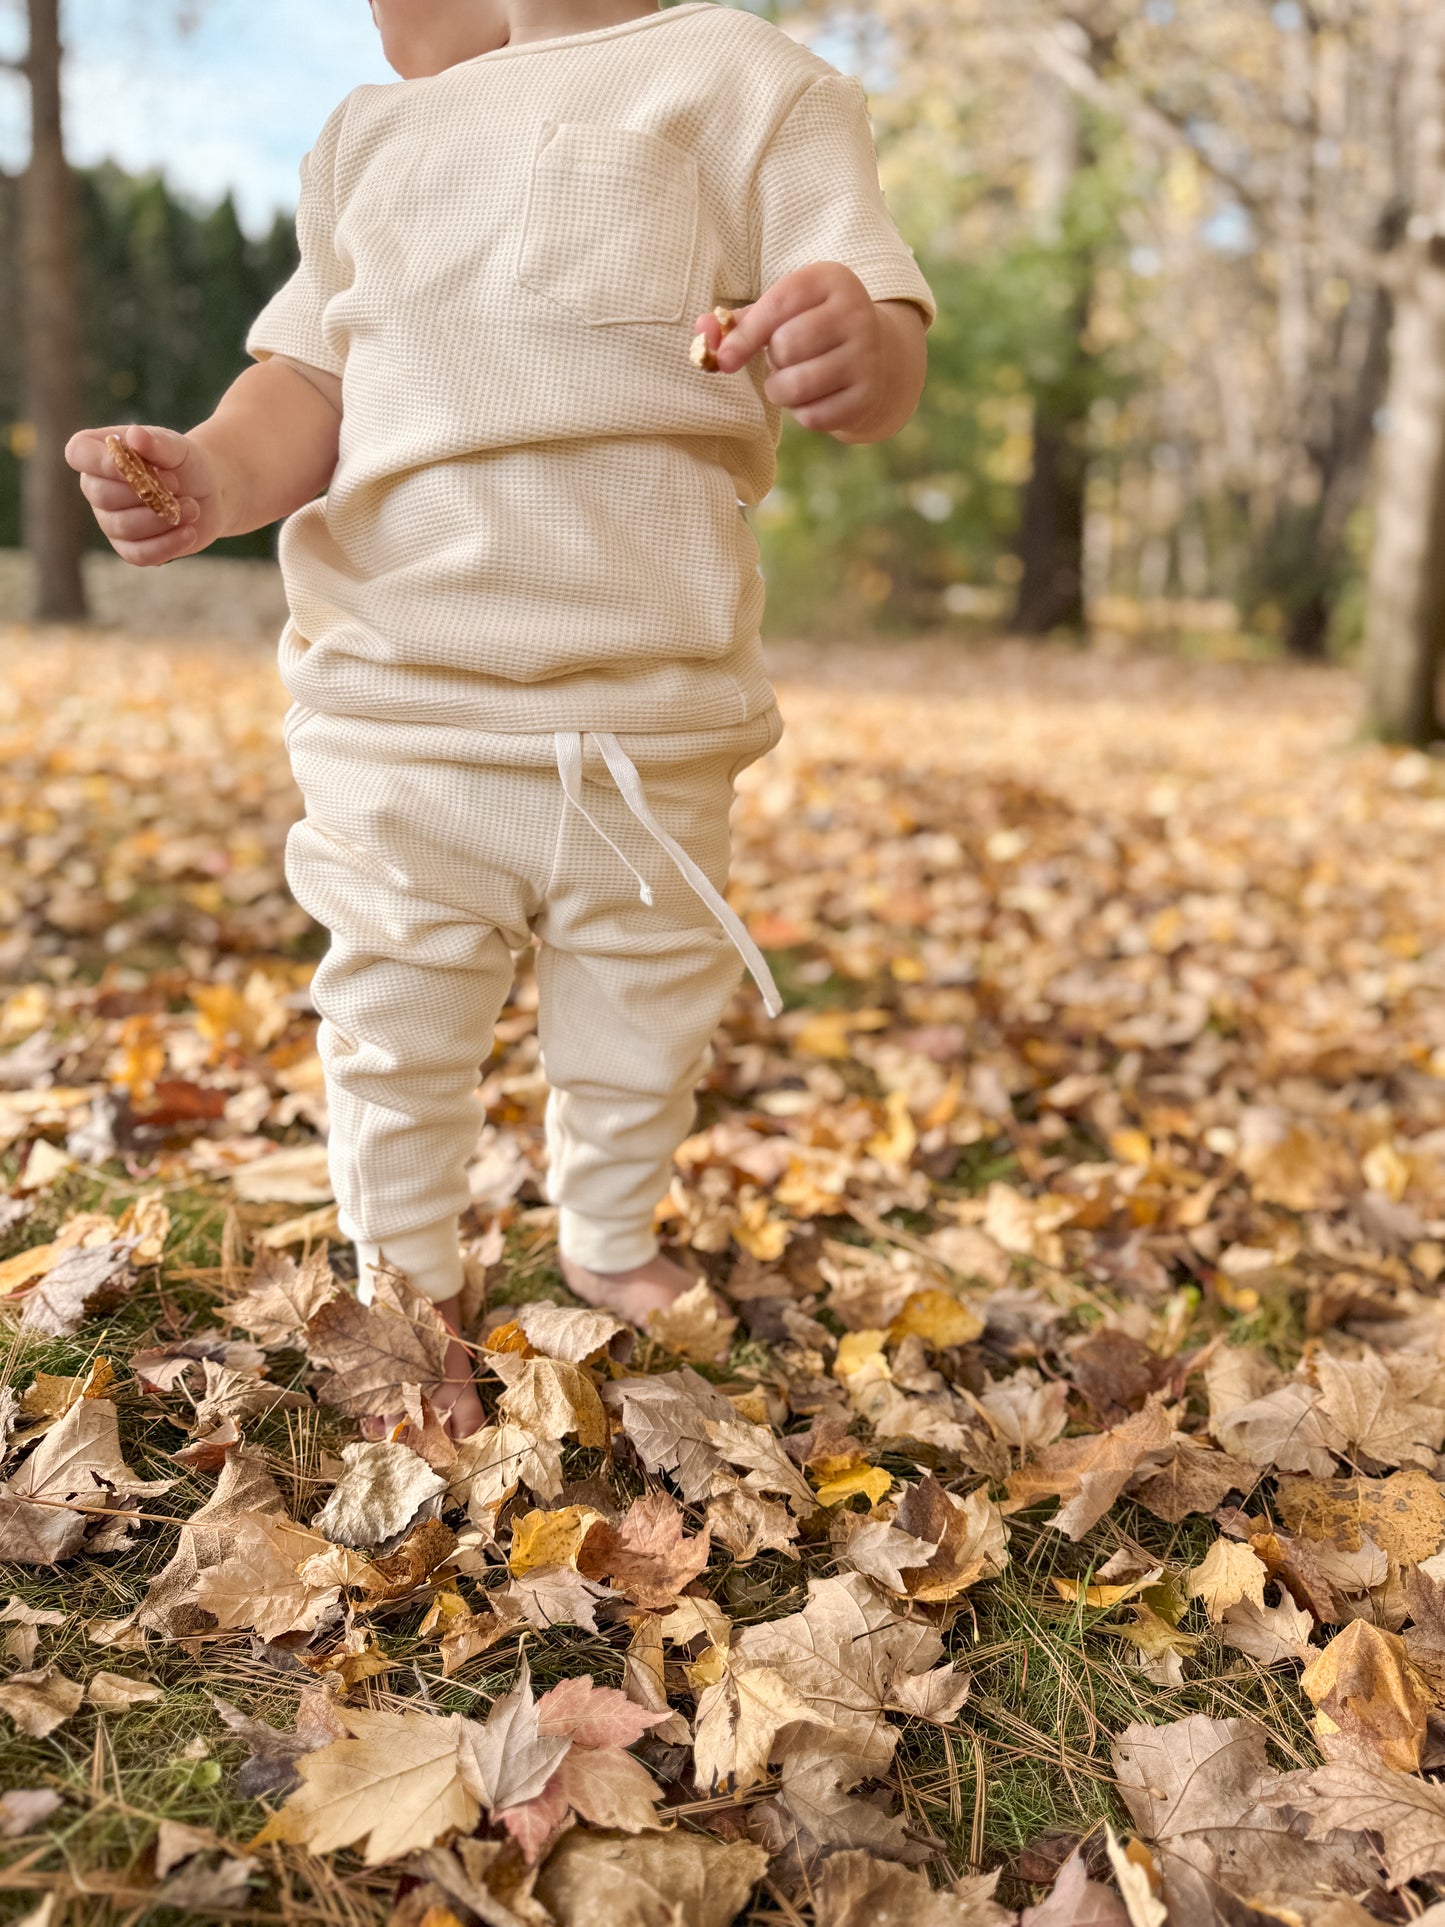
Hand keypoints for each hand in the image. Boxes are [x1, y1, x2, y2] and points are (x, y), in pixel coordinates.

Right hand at [64, 422, 224, 565]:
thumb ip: (156, 442)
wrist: (208, 491)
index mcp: (99, 452)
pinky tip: (189, 533)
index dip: (100, 462)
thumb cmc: (185, 462)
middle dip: (143, 493)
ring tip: (192, 507)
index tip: (133, 465)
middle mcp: (97, 487)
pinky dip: (167, 545)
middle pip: (101, 495)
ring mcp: (110, 520)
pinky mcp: (130, 547)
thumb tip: (135, 435)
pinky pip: (138, 554)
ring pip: (122, 527)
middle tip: (176, 484)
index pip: (77, 454)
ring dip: (161, 519)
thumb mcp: (177, 447)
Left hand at [697, 262, 905, 441]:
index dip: (744, 336)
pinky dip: (802, 412)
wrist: (878, 356)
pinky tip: (815, 396)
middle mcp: (856, 313)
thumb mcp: (782, 312)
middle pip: (785, 348)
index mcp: (831, 280)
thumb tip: (701, 332)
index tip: (727, 359)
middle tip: (785, 358)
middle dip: (772, 361)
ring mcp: (867, 356)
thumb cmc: (812, 328)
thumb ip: (738, 323)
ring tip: (791, 379)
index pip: (777, 307)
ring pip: (796, 386)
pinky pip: (812, 416)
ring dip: (780, 390)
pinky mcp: (868, 396)